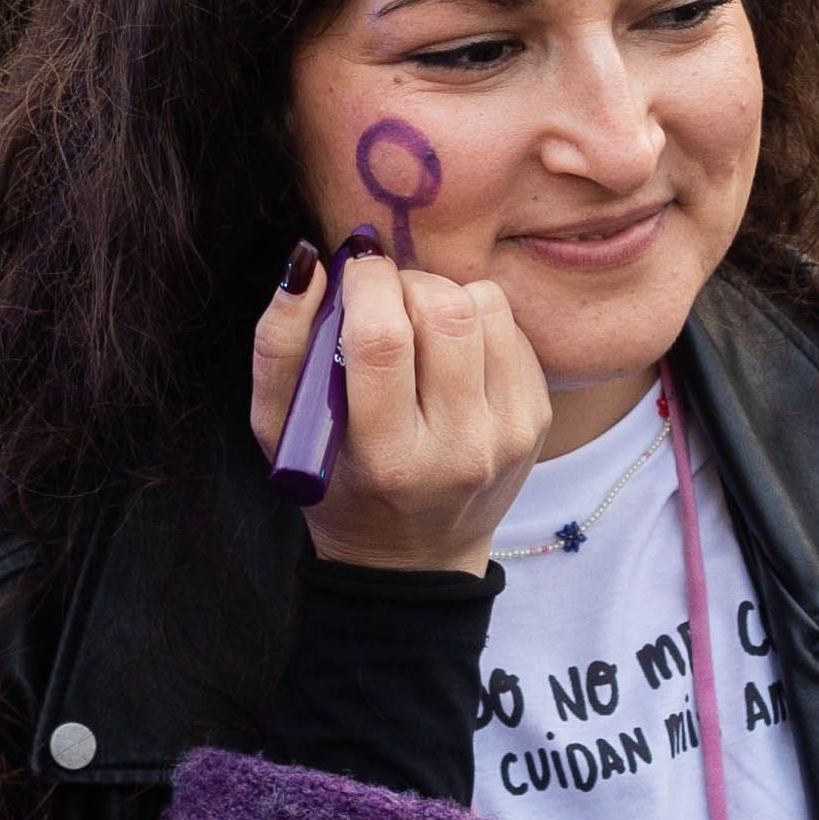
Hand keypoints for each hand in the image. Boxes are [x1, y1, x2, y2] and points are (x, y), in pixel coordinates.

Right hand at [248, 249, 547, 573]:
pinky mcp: (537, 418)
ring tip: (417, 325)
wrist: (414, 558)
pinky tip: (449, 354)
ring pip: (486, 308)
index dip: (365, 283)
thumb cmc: (335, 486)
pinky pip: (511, 328)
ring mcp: (509, 435)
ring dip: (445, 296)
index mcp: (388, 459)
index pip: (382, 340)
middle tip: (384, 296)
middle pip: (445, 314)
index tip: (353, 269)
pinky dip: (476, 320)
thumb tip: (309, 261)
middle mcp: (459, 450)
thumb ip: (280, 344)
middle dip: (406, 282)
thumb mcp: (282, 429)